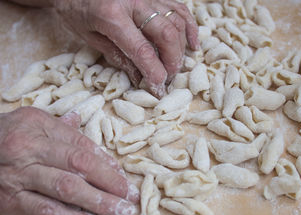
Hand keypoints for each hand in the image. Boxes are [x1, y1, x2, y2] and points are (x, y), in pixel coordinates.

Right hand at [0, 107, 138, 214]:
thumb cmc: (4, 135)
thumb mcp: (30, 121)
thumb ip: (59, 127)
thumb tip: (84, 121)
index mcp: (38, 125)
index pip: (81, 144)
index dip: (106, 162)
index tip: (124, 176)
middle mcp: (29, 148)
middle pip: (79, 165)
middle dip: (110, 182)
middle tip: (131, 195)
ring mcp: (20, 175)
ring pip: (67, 189)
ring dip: (99, 202)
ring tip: (121, 212)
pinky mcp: (11, 200)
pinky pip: (46, 212)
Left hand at [53, 0, 198, 97]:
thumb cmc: (75, 10)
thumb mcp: (90, 36)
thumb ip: (117, 55)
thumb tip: (139, 77)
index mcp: (111, 15)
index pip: (142, 50)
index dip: (154, 73)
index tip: (159, 88)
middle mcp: (133, 2)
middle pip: (166, 35)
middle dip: (172, 62)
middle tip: (169, 78)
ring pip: (176, 22)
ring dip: (181, 47)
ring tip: (176, 64)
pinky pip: (179, 8)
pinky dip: (189, 27)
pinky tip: (193, 43)